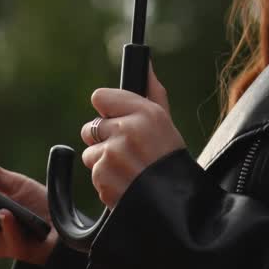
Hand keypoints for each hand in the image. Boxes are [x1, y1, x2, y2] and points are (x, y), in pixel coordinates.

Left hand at [80, 64, 184, 207]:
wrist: (179, 203)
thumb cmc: (171, 159)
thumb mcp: (166, 122)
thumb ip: (151, 90)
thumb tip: (145, 64)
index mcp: (144, 112)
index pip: (99, 98)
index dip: (107, 112)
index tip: (116, 121)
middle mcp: (126, 130)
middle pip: (90, 127)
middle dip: (103, 140)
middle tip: (126, 151)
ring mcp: (112, 155)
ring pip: (90, 153)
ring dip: (104, 162)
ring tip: (129, 170)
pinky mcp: (103, 178)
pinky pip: (94, 174)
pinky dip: (106, 181)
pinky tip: (126, 184)